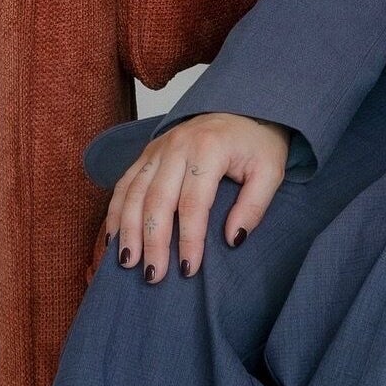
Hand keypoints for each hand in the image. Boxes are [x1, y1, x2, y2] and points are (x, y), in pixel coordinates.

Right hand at [102, 112, 289, 282]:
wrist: (244, 110)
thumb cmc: (257, 145)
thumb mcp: (270, 172)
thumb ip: (254, 205)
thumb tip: (232, 239)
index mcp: (209, 149)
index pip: (193, 202)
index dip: (189, 239)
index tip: (188, 268)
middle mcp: (177, 146)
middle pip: (157, 200)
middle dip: (153, 241)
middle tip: (154, 275)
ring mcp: (158, 148)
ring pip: (134, 193)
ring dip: (128, 231)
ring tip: (128, 263)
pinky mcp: (147, 152)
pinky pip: (125, 184)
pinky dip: (117, 212)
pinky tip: (114, 238)